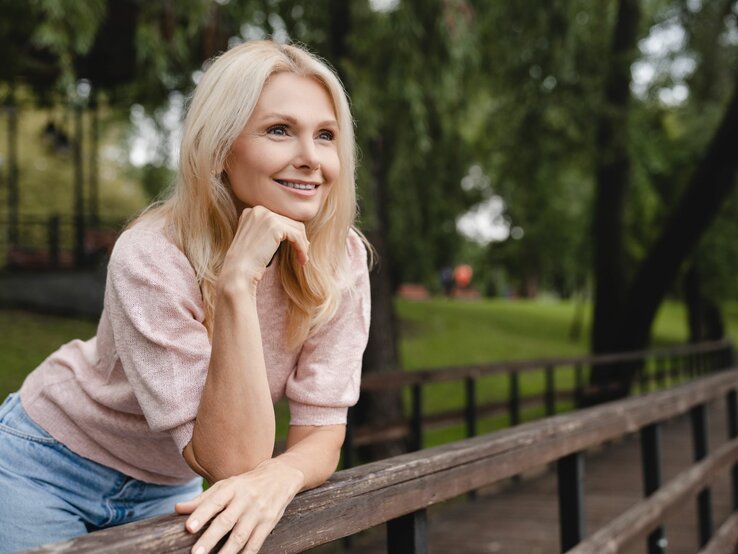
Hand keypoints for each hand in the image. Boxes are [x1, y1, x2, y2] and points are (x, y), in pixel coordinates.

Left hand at [175, 458, 304, 553]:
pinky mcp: (268, 524)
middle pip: (226, 521)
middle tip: (196, 553)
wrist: (281, 477)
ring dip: (226, 552)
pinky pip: (255, 543)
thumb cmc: (247, 484)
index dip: (201, 514)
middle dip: (210, 538)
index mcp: (232, 488)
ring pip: (241, 536)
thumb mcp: (226, 485)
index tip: (188, 527)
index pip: (214, 501)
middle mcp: (245, 500)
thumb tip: (177, 509)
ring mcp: (258, 513)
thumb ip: (203, 499)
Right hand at [221, 206, 309, 289]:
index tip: (295, 247)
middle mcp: (259, 210)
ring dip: (302, 245)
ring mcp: (267, 216)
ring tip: (303, 259)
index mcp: (252, 212)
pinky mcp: (275, 226)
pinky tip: (302, 260)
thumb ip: (269, 231)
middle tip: (303, 254)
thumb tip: (295, 231)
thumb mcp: (257, 240)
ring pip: (296, 228)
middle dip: (299, 239)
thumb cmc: (247, 262)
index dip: (289, 233)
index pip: (279, 219)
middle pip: (289, 222)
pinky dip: (302, 248)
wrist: (238, 271)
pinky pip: (297, 236)